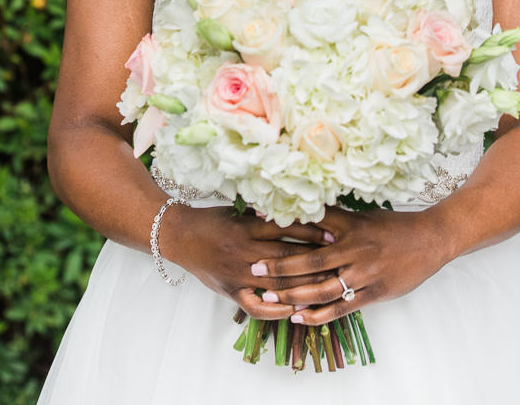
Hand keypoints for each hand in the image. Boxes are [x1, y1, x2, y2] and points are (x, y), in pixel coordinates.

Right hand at [165, 205, 336, 318]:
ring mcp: (238, 275)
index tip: (335, 235)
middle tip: (340, 264)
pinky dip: (275, 312)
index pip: (287, 231)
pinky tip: (293, 311)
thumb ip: (264, 215)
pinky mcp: (230, 292)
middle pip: (287, 259)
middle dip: (315, 262)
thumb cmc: (213, 220)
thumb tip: (296, 208)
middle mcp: (245, 252)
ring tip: (326, 289)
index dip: (312, 233)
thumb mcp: (239, 211)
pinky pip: (255, 307)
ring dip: (302, 288)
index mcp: (248, 228)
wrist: (180, 236)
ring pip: (276, 285)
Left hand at [244, 206, 450, 324]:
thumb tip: (304, 211)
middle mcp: (353, 249)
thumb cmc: (393, 226)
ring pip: (322, 287)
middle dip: (280, 266)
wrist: (429, 240)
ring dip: (293, 294)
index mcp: (349, 226)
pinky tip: (298, 317)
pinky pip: (340, 307)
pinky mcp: (373, 293)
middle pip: (310, 260)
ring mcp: (363, 273)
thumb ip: (334, 217)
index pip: (310, 226)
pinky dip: (317, 314)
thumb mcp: (362, 215)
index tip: (258, 227)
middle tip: (254, 269)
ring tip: (269, 297)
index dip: (284, 227)